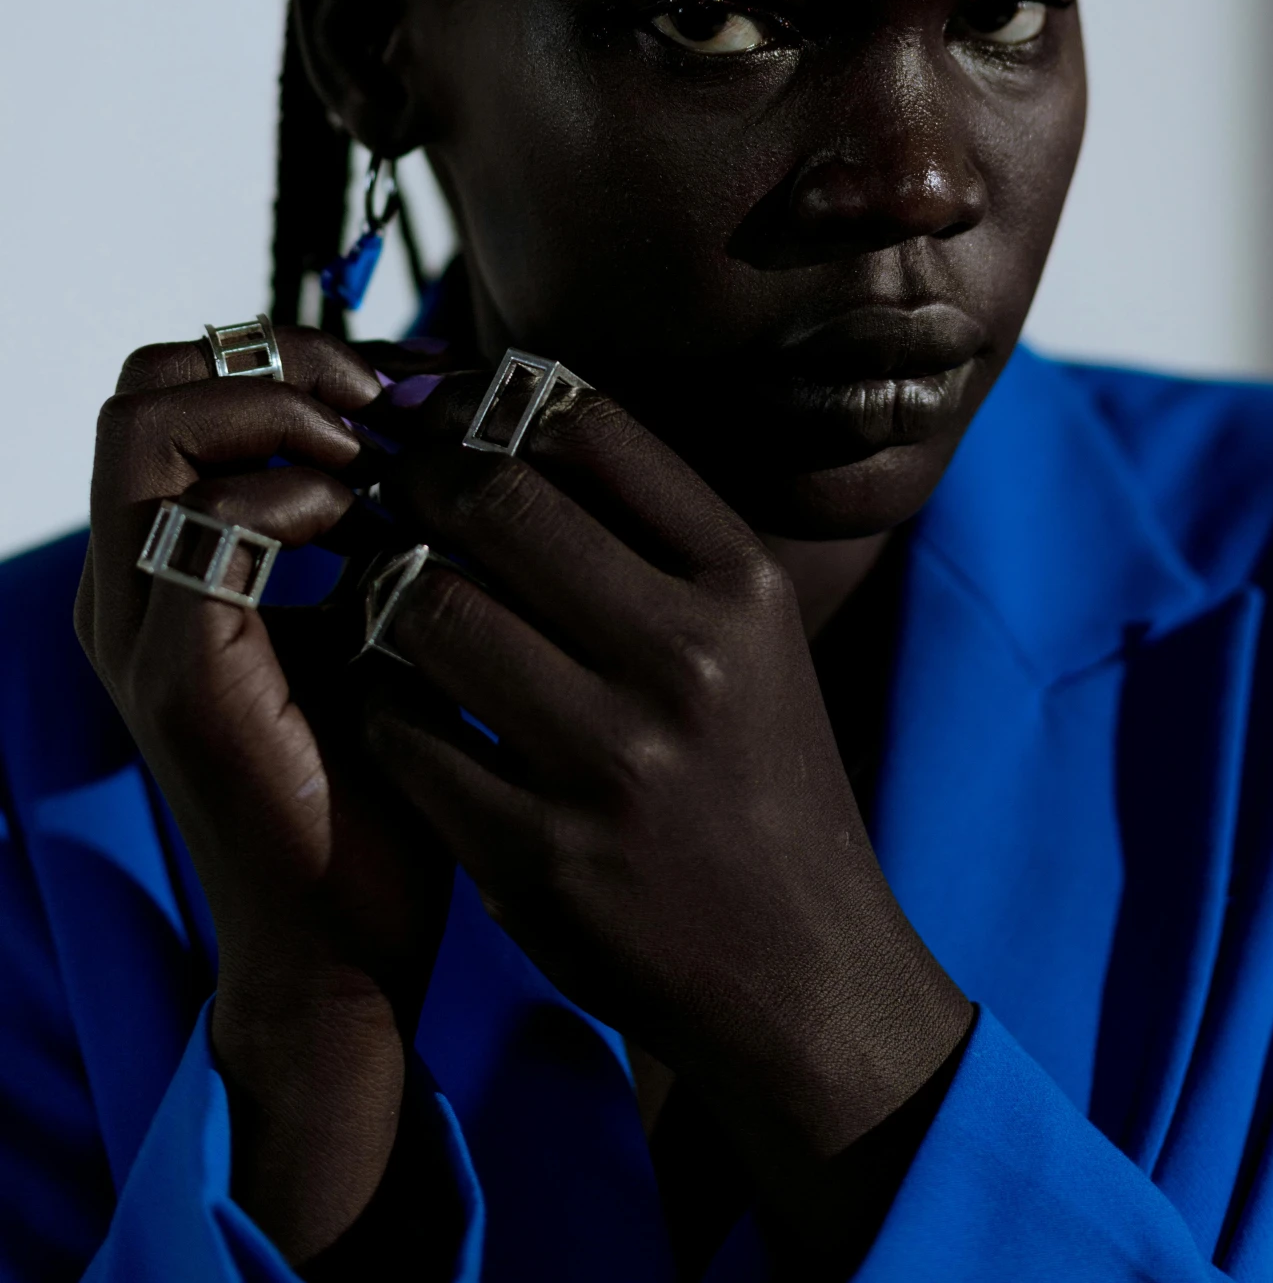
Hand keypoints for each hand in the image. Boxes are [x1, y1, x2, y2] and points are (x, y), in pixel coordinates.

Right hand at [76, 329, 456, 1263]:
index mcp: (166, 566)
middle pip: (144, 385)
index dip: (290, 352)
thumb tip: (444, 400)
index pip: (177, 386)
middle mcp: (130, 587)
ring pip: (147, 428)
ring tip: (369, 454)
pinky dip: (290, 496)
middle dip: (275, 359)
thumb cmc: (382, 775)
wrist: (353, 941)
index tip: (404, 380)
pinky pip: (204, 527)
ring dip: (275, 410)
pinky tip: (366, 527)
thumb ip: (375, 516)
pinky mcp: (180, 677)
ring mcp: (142, 630)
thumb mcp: (377, 610)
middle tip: (380, 401)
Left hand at [359, 377, 972, 1253]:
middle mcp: (685, 657)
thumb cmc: (753, 770)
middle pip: (497, 499)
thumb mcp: (749, 629)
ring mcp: (608, 760)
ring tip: (385, 589)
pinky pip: (402, 730)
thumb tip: (514, 406)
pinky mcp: (534, 855)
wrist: (795, 967)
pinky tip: (393, 697)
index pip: (592, 428)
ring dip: (386, 586)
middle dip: (422, 481)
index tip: (453, 415)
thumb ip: (651, 531)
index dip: (498, 403)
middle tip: (393, 490)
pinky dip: (380, 700)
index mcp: (741, 583)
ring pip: (430, 606)